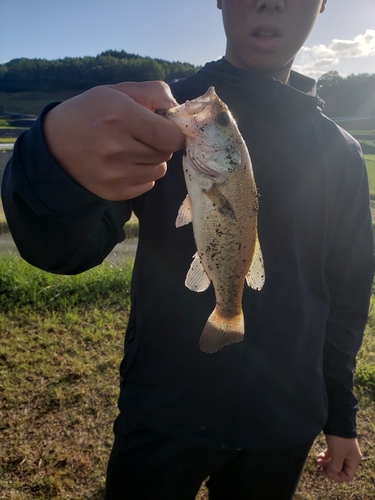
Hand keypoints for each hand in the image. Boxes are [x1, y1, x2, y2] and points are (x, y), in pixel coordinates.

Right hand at [43, 81, 184, 200]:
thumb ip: (154, 93)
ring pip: (159, 170)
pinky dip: (142, 174)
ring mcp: (115, 174)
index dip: (173, 132)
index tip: (165, 128)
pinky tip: (125, 164)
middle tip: (141, 136)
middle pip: (166, 153)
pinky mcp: (114, 192)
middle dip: (160, 143)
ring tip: (132, 149)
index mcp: (121, 117)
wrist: (55, 144)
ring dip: (153, 160)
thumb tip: (179, 109)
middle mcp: (118, 148)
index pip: (172, 137)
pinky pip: (148, 184)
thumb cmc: (91, 113)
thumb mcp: (118, 91)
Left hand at [317, 435, 361, 481]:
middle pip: (340, 469)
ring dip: (326, 463)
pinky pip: (331, 455)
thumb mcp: (338, 454)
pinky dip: (325, 456)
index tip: (327, 473)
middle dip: (330, 469)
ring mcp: (343, 450)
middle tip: (320, 468)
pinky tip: (319, 456)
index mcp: (353, 460)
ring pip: (334, 462)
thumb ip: (335, 467)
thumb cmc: (339, 439)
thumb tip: (331, 474)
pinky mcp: (336, 445)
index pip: (348, 475)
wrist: (337, 421)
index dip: (337, 477)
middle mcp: (350, 456)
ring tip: (318, 460)